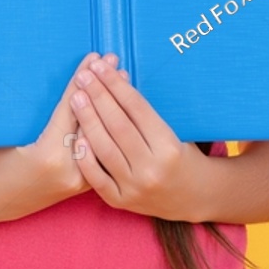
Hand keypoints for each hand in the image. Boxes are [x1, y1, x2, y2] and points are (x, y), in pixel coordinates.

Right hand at [0, 52, 108, 224]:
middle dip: (104, 88)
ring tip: (123, 79)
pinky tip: (119, 109)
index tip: (93, 58)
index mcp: (48, 154)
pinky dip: (109, 128)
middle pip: (92, 121)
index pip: (71, 108)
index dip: (82, 80)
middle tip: (113, 61)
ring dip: (113, 106)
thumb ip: (41, 113)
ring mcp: (78, 181)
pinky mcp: (81, 186)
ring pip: (102, 137)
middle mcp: (68, 170)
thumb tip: (68, 83)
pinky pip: (100, 152)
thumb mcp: (13, 132)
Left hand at [69, 56, 214, 222]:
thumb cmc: (182, 156)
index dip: (116, 85)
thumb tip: (115, 82)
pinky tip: (75, 135)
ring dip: (87, 120)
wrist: (193, 197)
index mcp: (169, 146)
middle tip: (84, 76)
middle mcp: (151, 168)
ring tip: (76, 97)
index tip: (100, 67)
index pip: (136, 108)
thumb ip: (145, 115)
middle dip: (98, 97)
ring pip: (104, 149)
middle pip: (118, 125)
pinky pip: (96, 178)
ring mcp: (135, 187)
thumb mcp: (175, 133)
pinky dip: (85, 157)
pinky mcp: (121, 201)